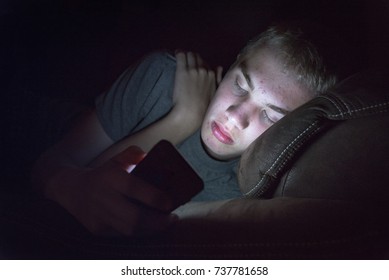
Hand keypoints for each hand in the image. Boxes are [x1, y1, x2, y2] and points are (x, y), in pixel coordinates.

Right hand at [52, 146, 176, 235]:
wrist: (71, 189)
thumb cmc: (103, 173)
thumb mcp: (117, 159)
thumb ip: (134, 155)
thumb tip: (151, 158)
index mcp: (110, 177)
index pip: (134, 189)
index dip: (155, 198)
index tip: (171, 203)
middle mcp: (103, 197)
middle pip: (134, 217)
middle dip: (158, 222)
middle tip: (172, 218)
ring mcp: (99, 216)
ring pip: (129, 229)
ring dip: (151, 229)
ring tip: (164, 223)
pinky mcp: (97, 229)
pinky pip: (122, 234)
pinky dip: (139, 232)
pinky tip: (149, 227)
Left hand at [171, 51, 220, 133]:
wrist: (190, 114)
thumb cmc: (202, 108)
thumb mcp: (215, 94)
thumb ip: (218, 80)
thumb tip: (219, 67)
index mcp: (212, 76)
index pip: (205, 63)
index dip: (199, 64)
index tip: (194, 66)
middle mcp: (204, 70)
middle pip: (198, 57)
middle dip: (193, 58)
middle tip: (187, 62)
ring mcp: (193, 70)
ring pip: (190, 54)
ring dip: (186, 56)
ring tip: (182, 59)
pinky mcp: (182, 71)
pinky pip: (181, 55)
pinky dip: (179, 53)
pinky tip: (176, 54)